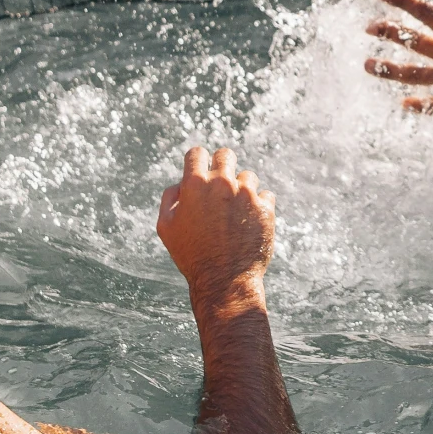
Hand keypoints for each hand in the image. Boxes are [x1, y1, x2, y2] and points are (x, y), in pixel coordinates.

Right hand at [156, 147, 274, 306]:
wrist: (223, 279)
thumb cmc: (191, 254)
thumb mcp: (166, 227)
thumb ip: (170, 198)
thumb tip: (181, 183)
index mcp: (196, 185)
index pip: (196, 153)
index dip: (196, 160)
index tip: (199, 169)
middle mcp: (223, 183)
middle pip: (225, 155)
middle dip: (221, 166)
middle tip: (219, 185)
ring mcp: (247, 194)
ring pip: (247, 176)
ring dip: (241, 190)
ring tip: (233, 214)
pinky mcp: (265, 206)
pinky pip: (264, 195)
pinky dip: (258, 206)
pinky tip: (248, 223)